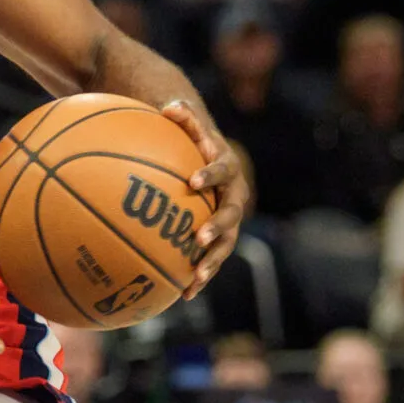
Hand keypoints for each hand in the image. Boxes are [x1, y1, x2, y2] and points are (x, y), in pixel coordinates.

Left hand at [164, 100, 247, 293]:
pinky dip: (199, 277)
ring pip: (226, 244)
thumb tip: (169, 106)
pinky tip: (182, 296)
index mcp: (226, 168)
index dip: (210, 174)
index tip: (192, 180)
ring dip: (212, 261)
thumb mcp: (188, 127)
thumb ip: (183, 117)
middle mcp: (234, 196)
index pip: (222, 169)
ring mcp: (229, 221)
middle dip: (217, 226)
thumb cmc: (193, 142)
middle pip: (231, 213)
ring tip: (196, 277)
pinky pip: (211, 259)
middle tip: (199, 237)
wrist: (209, 163)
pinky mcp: (219, 239)